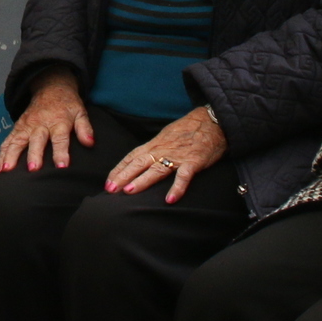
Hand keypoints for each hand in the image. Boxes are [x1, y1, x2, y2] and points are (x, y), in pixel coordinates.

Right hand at [0, 67, 93, 172]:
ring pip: (17, 141)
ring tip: (6, 171)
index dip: (61, 152)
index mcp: (58, 122)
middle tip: (32, 169)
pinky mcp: (17, 128)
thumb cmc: (67, 105)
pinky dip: (1, 154)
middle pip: (36, 140)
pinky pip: (7, 141)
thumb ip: (85, 128)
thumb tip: (90, 143)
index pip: (60, 138)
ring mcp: (26, 126)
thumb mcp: (80, 112)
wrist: (50, 88)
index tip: (61, 166)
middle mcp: (40, 124)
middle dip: (33, 155)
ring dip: (11, 156)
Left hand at [105, 106, 228, 200]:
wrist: (213, 121)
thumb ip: (155, 149)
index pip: (132, 157)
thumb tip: (142, 160)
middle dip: (123, 176)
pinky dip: (177, 188)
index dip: (119, 169)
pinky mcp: (194, 161)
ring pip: (156, 169)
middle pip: (139, 163)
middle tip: (110, 189)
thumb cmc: (189, 130)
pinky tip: (169, 199)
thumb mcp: (166, 136)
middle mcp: (163, 149)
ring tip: (129, 191)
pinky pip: (184, 176)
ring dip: (142, 180)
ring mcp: (178, 156)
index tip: (108, 181)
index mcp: (155, 144)